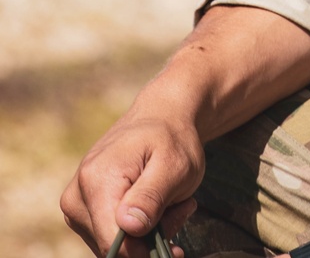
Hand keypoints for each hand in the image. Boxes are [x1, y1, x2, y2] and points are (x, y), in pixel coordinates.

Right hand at [61, 106, 202, 257]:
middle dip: (151, 238)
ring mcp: (76, 204)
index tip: (174, 246)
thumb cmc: (171, 138)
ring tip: (171, 202)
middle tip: (182, 209)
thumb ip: (151, 196)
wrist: (160, 116)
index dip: (144, 251)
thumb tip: (128, 227)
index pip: (112, 241)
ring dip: (148, 233)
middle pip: (113, 246)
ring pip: (113, 244)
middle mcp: (76, 196)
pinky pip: (110, 236)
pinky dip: (138, 229)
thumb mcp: (174, 164)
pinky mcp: (83, 210)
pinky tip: (158, 206)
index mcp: (96, 181)